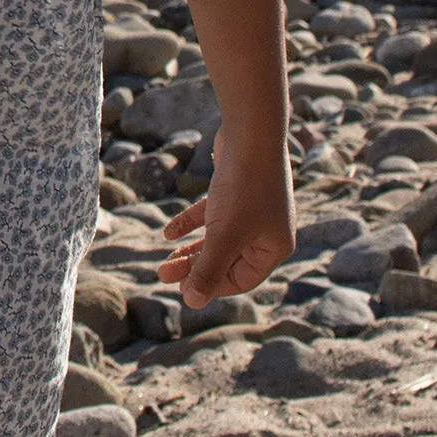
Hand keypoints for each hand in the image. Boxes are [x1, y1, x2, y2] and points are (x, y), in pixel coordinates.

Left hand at [156, 133, 293, 308]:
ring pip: (217, 238)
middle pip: (226, 259)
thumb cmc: (244, 188)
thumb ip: (208, 269)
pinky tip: (168, 232)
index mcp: (273, 247)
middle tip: (162, 274)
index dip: (211, 286)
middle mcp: (266, 230)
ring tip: (164, 260)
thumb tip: (192, 302)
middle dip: (195, 268)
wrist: (250, 133)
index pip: (241, 279)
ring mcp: (252, 209)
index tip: (181, 286)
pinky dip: (190, 223)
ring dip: (191, 250)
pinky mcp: (235, 189)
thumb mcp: (224, 235)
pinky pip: (211, 214)